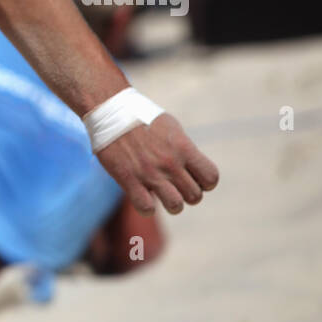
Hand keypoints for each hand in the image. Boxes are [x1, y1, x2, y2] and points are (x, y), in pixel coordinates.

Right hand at [95, 113, 218, 214]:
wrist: (111, 113)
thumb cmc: (142, 119)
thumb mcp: (171, 128)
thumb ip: (184, 149)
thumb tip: (190, 166)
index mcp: (184, 148)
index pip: (210, 178)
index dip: (205, 183)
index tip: (193, 179)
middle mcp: (170, 163)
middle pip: (195, 196)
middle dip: (187, 195)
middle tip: (175, 187)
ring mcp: (150, 173)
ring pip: (176, 206)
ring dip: (172, 205)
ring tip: (163, 196)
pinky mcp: (128, 179)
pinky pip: (146, 208)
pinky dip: (147, 208)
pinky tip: (142, 197)